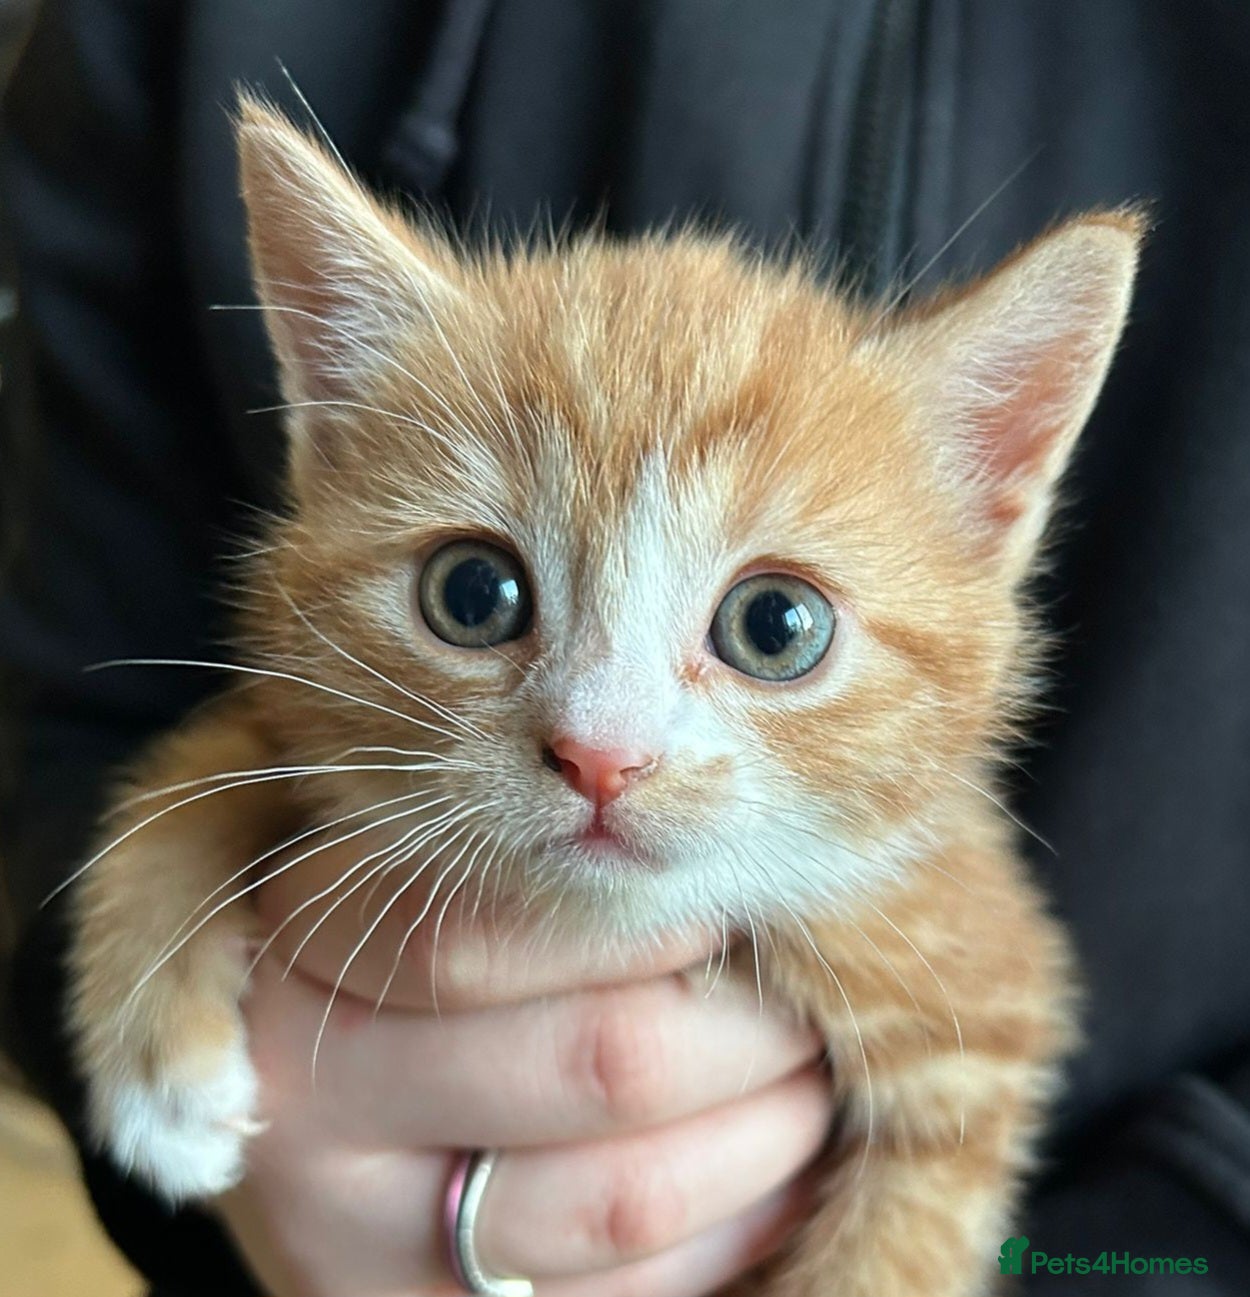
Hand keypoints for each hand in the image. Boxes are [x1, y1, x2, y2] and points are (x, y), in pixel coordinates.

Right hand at [217, 834, 831, 1295]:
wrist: (314, 1083)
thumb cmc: (397, 920)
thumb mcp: (406, 843)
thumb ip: (513, 832)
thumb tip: (697, 829)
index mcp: (303, 944)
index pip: (484, 931)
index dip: (645, 916)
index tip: (735, 887)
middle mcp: (316, 1099)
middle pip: (592, 1061)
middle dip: (745, 1024)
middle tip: (810, 978)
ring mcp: (362, 1232)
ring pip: (624, 1194)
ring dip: (764, 1127)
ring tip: (809, 1063)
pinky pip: (628, 1292)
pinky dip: (734, 1220)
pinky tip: (770, 1154)